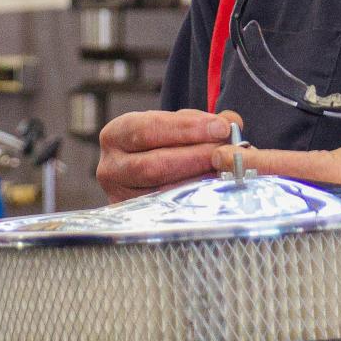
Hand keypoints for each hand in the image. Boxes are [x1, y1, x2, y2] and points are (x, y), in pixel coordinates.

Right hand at [96, 109, 246, 201]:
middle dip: (195, 157)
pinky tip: (213, 189)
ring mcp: (120, 197)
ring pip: (162, 192)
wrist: (149, 171)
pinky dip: (194, 199)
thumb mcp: (178, 125)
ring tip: (224, 170)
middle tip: (225, 152)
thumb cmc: (164, 144)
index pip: (147, 129)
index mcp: (115, 135)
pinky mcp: (136, 219)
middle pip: (153, 164)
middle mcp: (110, 168)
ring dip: (198, 180)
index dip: (186, 128)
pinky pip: (168, 211)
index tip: (220, 127)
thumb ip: (202, 121)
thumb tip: (230, 121)